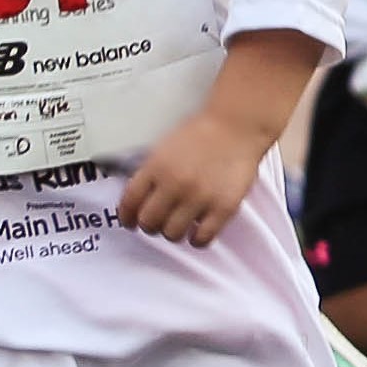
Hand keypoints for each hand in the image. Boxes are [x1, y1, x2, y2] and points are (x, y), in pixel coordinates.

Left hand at [117, 107, 278, 247]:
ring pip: (172, 233)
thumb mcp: (165, 148)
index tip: (131, 222)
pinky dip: (197, 239)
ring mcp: (199, 197)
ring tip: (180, 226)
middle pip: (149, 222)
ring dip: (173, 232)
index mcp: (156, 168)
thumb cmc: (203, 134)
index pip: (130, 203)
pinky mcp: (223, 207)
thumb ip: (150, 173)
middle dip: (151, 225)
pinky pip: (202, 237)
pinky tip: (198, 233)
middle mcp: (174, 184)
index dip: (128, 217)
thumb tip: (138, 200)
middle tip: (159, 222)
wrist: (238, 126)